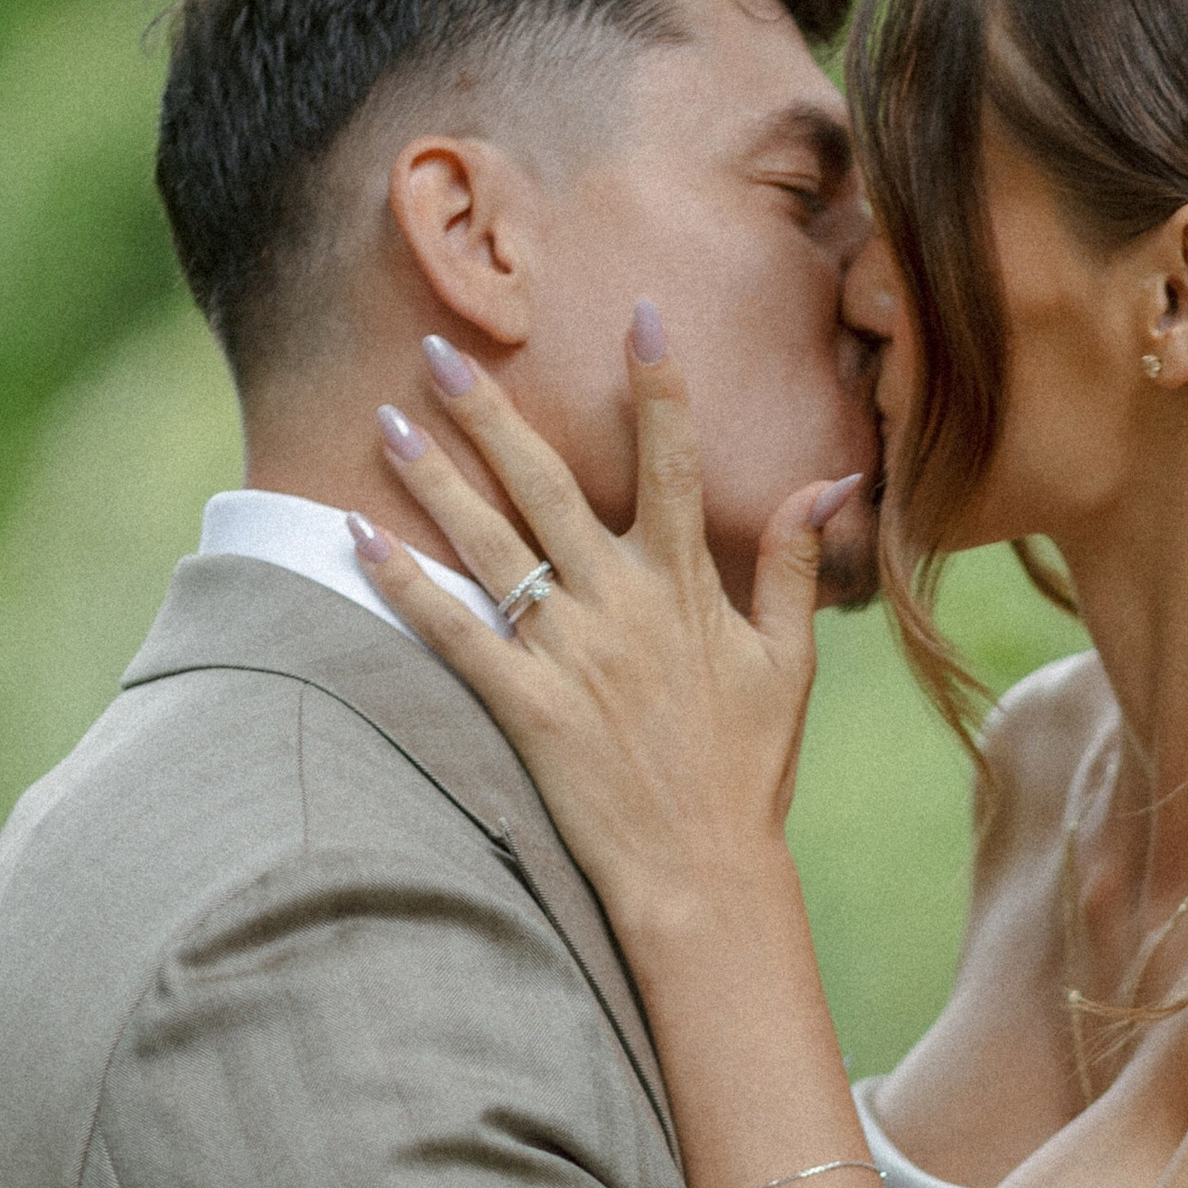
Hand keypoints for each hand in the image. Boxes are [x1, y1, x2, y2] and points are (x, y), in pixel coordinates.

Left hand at [349, 315, 864, 944]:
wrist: (704, 875)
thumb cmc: (748, 772)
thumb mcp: (789, 664)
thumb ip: (793, 566)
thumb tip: (831, 480)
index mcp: (687, 587)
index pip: (674, 462)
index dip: (659, 384)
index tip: (638, 312)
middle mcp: (623, 606)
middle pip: (549, 485)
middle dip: (491, 412)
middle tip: (440, 347)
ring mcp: (571, 656)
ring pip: (491, 546)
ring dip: (434, 479)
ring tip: (387, 419)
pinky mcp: (527, 708)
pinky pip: (454, 633)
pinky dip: (403, 584)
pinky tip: (357, 536)